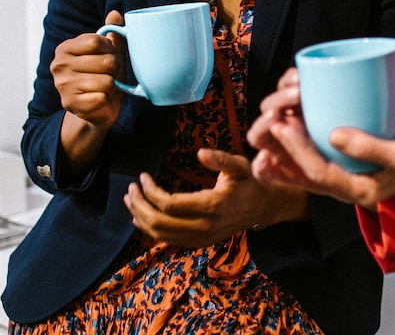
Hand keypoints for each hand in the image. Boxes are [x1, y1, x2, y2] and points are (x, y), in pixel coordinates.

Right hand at [52, 10, 126, 129]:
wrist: (97, 110)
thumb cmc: (104, 77)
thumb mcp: (110, 54)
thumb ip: (113, 34)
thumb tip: (115, 13)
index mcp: (65, 48)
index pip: (96, 41)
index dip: (110, 49)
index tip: (108, 56)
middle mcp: (58, 65)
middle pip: (105, 61)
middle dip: (114, 70)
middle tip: (108, 75)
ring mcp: (62, 85)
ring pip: (106, 81)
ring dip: (112, 86)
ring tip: (104, 88)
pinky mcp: (70, 104)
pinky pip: (102, 97)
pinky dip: (106, 100)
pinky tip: (99, 100)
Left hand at [123, 149, 307, 247]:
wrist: (263, 207)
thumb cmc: (249, 182)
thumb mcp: (239, 165)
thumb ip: (220, 159)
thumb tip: (201, 152)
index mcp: (211, 206)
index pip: (169, 204)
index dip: (151, 191)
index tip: (143, 176)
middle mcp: (204, 227)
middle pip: (160, 222)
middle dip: (140, 205)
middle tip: (131, 189)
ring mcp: (201, 238)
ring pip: (161, 234)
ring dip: (141, 218)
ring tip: (131, 200)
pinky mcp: (199, 242)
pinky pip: (169, 240)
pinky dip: (151, 230)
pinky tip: (141, 218)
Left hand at [248, 68, 394, 208]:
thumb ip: (370, 147)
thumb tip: (334, 134)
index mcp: (362, 190)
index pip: (319, 172)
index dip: (296, 149)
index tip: (282, 125)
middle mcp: (353, 185)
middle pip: (306, 174)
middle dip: (282, 152)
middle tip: (265, 127)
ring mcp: (355, 173)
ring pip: (311, 167)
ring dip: (288, 150)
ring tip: (268, 129)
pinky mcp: (359, 159)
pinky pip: (323, 156)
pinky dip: (305, 144)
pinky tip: (294, 125)